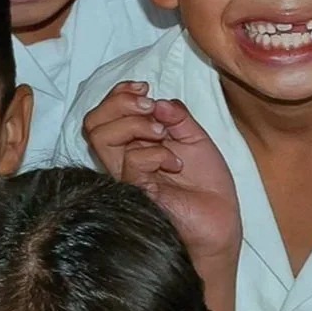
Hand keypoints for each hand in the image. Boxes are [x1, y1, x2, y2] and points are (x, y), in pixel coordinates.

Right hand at [82, 82, 241, 263]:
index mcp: (133, 144)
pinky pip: (133, 160)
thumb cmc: (205, 187)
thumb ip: (176, 117)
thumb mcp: (195, 139)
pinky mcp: (134, 190)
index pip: (104, 114)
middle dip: (120, 103)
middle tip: (149, 107)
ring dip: (135, 124)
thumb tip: (156, 102)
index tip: (144, 87)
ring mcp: (125, 175)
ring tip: (163, 133)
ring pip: (101, 136)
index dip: (117, 94)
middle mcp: (122, 159)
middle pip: (92, 121)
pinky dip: (158, 153)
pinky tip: (176, 164)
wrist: (219, 223)